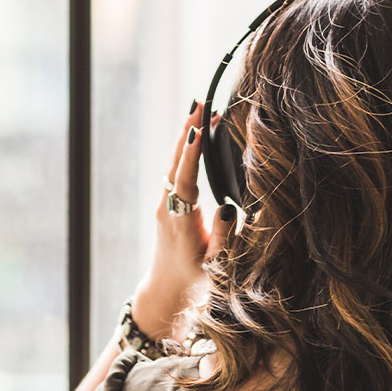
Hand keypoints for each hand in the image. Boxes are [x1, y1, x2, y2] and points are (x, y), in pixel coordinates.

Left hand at [131, 100, 237, 340]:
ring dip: (186, 135)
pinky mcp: (166, 203)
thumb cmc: (195, 279)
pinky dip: (185, 150)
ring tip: (199, 108)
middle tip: (199, 102)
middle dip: (188, 131)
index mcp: (180, 221)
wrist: (166, 289)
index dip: (191, 154)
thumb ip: (223, 237)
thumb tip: (227, 208)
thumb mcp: (215, 264)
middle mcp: (168, 208)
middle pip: (175, 162)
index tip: (198, 128)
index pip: (185, 180)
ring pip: (174, 163)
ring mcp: (164, 204)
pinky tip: (194, 134)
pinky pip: (175, 170)